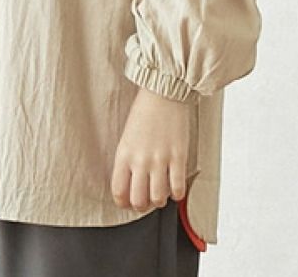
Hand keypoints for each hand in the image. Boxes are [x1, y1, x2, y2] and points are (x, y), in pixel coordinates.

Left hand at [110, 86, 189, 211]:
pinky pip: (177, 188)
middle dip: (141, 206)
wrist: (163, 93)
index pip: (119, 191)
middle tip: (145, 201)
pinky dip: (177, 194)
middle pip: (138, 201)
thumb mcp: (127, 136)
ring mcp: (160, 160)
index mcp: (124, 154)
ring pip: (158, 198)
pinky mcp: (178, 157)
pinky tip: (175, 188)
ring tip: (160, 193)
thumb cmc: (145, 111)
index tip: (127, 202)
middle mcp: (140, 160)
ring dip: (159, 200)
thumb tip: (131, 181)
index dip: (123, 202)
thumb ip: (127, 159)